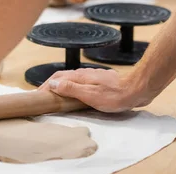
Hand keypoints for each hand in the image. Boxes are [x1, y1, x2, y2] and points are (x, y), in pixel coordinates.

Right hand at [38, 68, 153, 112]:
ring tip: (56, 97)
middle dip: (52, 85)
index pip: (57, 78)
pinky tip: (76, 96)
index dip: (46, 85)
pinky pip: (82, 84)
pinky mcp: (101, 83)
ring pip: (73, 80)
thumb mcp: (90, 94)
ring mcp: (93, 78)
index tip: (38, 95)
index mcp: (80, 76)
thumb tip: (53, 83)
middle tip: (44, 96)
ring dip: (62, 87)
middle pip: (63, 77)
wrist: (137, 90)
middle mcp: (85, 74)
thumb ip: (71, 88)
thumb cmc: (115, 95)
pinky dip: (73, 89)